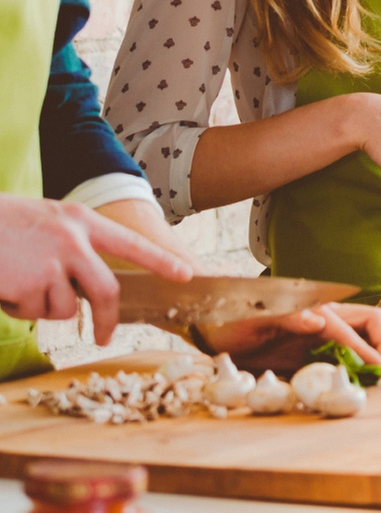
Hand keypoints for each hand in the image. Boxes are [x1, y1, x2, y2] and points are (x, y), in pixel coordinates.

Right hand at [0, 195, 192, 345]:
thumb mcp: (42, 223)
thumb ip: (70, 247)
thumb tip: (86, 289)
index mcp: (79, 220)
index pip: (130, 243)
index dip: (159, 261)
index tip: (186, 275)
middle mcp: (74, 238)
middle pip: (108, 291)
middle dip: (109, 320)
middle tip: (106, 337)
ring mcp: (54, 261)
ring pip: (65, 308)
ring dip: (41, 308)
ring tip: (16, 283)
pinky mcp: (32, 282)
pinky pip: (35, 312)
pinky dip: (19, 308)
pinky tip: (4, 286)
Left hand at [195, 302, 380, 374]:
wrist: (209, 324)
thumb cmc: (227, 316)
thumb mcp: (253, 315)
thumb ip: (287, 316)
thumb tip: (318, 320)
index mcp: (314, 310)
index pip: (353, 329)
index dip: (370, 350)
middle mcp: (322, 320)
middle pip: (369, 325)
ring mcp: (318, 335)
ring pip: (361, 341)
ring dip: (374, 357)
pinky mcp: (309, 350)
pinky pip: (342, 358)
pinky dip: (356, 369)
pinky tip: (359, 383)